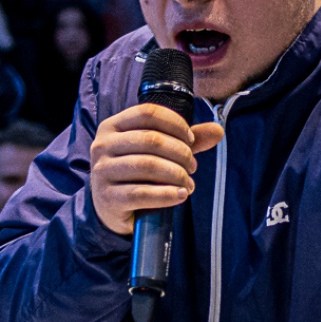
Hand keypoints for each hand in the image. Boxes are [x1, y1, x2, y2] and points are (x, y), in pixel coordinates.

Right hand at [88, 102, 224, 235]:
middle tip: (193, 166)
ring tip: (188, 183)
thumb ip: (185, 140)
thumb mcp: (158, 151)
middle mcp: (102, 145)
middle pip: (151, 139)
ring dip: (177, 174)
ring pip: (148, 166)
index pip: (148, 113)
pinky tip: (181, 195)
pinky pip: (143, 193)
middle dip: (181, 153)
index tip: (191, 140)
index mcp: (112, 126)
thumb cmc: (137, 172)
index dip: (176, 124)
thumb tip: (218, 131)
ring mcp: (102, 172)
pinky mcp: (108, 198)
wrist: (111, 208)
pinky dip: (168, 194)